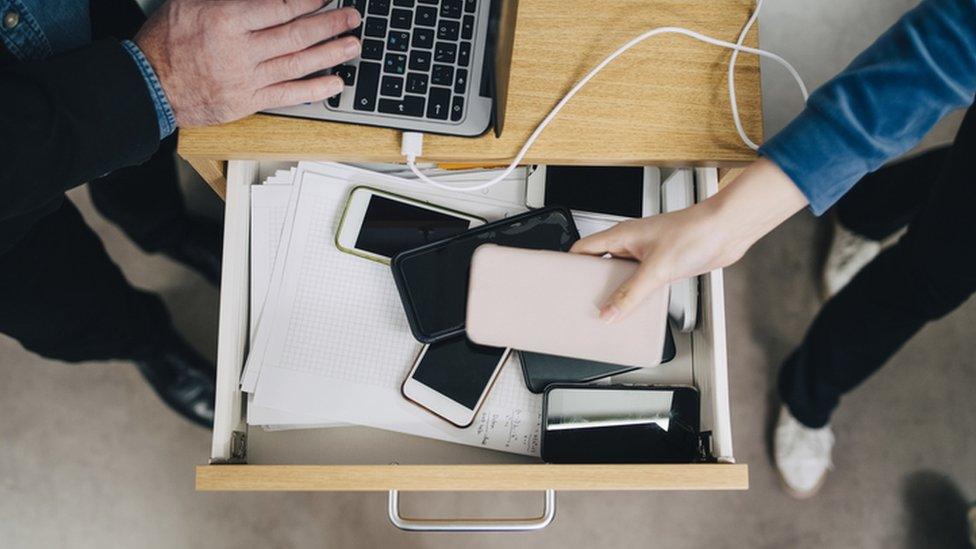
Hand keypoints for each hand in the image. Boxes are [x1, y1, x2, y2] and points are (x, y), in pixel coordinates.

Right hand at [135, 0, 360, 127]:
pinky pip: (289, 95)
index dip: (309, 1)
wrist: (149, 86)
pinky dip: (314, 89)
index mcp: (226, 19)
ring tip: (353, 45)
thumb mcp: (191, 3)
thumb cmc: (166, 42)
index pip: (279, 7)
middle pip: (296, 35)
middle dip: (329, 25)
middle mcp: (240, 50)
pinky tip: (335, 82)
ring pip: (298, 64)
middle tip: (351, 18)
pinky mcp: (248, 102)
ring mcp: (246, 79)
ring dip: (330, 54)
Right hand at [570, 158, 807, 321]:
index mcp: (621, 235)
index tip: (560, 282)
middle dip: (591, 284)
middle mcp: (632, 243)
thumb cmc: (695, 232)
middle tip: (584, 303)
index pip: (583, 249)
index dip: (569, 265)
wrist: (728, 230)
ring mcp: (648, 253)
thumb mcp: (657, 268)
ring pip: (622, 275)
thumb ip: (631, 294)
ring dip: (616, 291)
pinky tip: (638, 307)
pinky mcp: (664, 263)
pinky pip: (641, 282)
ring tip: (609, 310)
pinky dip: (636, 295)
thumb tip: (609, 312)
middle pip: (600, 264)